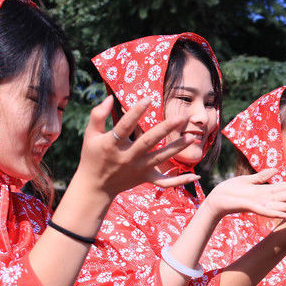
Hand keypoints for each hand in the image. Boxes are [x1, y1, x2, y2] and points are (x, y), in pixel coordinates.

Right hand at [74, 96, 198, 197]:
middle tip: (180, 118)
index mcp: (112, 144)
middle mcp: (128, 157)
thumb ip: (98, 115)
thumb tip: (111, 98)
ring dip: (176, 148)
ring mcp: (139, 169)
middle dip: (165, 130)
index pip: (125, 126)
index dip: (136, 112)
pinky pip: (165, 182)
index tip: (148, 99)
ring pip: (161, 159)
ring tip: (191, 137)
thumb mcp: (90, 135)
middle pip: (149, 142)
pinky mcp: (146, 179)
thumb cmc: (93, 157)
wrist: (95, 187)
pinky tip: (196, 175)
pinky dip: (180, 180)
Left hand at [202, 169, 285, 219]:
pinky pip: (267, 212)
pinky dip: (278, 214)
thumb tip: (275, 170)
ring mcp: (262, 205)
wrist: (216, 200)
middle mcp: (269, 200)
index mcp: (268, 192)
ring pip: (285, 204)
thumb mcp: (248, 180)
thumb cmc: (230, 190)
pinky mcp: (253, 208)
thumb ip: (262, 176)